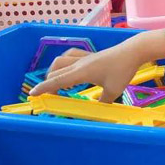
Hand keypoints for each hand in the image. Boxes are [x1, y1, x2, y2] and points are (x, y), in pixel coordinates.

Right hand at [29, 30, 164, 101]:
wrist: (132, 51)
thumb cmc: (123, 70)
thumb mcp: (114, 91)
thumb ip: (103, 102)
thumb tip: (97, 113)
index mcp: (81, 72)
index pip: (57, 81)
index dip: (44, 88)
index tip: (32, 94)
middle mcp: (78, 63)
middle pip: (55, 70)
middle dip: (48, 83)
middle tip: (49, 96)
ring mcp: (84, 57)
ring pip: (60, 61)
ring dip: (54, 71)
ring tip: (56, 82)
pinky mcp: (90, 55)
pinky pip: (70, 56)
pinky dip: (64, 62)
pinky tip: (69, 68)